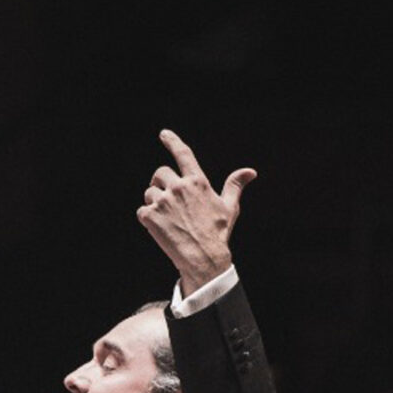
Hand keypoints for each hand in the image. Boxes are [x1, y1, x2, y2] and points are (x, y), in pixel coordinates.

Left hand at [137, 129, 254, 292]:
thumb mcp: (229, 207)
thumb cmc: (217, 233)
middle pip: (159, 173)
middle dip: (160, 182)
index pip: (183, 154)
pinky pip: (142, 211)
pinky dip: (147, 218)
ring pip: (149, 192)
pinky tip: (160, 228)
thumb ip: (235, 185)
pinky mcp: (150, 216)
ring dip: (153, 202)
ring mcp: (163, 201)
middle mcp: (178, 187)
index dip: (172, 141)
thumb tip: (250, 172)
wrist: (203, 258)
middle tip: (165, 197)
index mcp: (197, 182)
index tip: (164, 134)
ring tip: (167, 218)